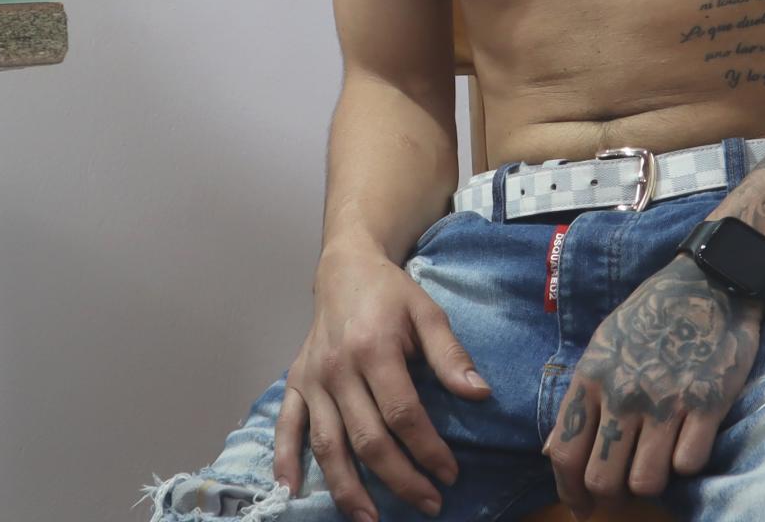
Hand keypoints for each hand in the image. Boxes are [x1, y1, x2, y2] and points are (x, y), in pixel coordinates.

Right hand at [273, 248, 492, 519]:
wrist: (345, 268)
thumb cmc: (391, 293)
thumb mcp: (428, 312)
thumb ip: (451, 355)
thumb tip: (480, 394)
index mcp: (374, 349)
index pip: (403, 414)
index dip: (428, 450)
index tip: (450, 473)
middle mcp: (338, 369)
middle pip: (367, 439)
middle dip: (400, 479)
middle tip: (429, 503)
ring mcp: (312, 379)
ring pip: (328, 445)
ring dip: (348, 489)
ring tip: (373, 520)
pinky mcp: (295, 383)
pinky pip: (286, 427)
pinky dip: (285, 461)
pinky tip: (291, 492)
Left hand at [541, 255, 762, 516]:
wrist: (708, 282)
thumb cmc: (651, 317)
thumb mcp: (604, 346)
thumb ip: (580, 401)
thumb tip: (552, 452)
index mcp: (592, 377)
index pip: (564, 455)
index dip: (570, 492)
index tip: (583, 505)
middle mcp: (623, 391)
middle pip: (602, 479)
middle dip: (612, 494)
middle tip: (625, 485)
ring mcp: (664, 399)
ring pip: (645, 482)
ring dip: (652, 480)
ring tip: (659, 460)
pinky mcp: (705, 403)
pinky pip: (688, 465)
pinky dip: (688, 463)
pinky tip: (688, 440)